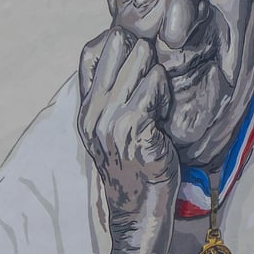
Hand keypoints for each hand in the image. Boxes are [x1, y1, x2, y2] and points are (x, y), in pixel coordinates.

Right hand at [78, 29, 179, 253]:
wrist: (140, 210)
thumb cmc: (136, 166)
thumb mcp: (114, 130)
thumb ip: (114, 97)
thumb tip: (130, 55)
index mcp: (86, 110)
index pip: (89, 54)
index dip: (116, 42)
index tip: (139, 46)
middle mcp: (93, 113)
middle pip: (115, 50)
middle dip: (142, 48)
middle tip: (159, 61)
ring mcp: (111, 123)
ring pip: (137, 65)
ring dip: (156, 67)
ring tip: (162, 85)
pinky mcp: (134, 131)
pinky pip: (151, 89)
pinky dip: (163, 87)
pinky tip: (167, 99)